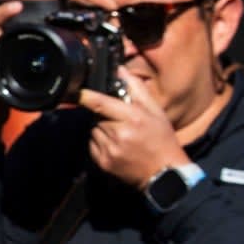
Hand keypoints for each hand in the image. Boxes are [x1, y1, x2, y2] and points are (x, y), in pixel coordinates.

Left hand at [77, 67, 189, 188]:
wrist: (164, 173)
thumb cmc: (162, 140)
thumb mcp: (155, 111)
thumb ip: (136, 89)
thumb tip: (120, 70)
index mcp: (132, 119)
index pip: (101, 104)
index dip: (87, 97)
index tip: (79, 93)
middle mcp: (118, 134)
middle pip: (96, 116)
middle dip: (104, 115)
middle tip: (119, 120)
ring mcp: (109, 150)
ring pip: (93, 130)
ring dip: (101, 128)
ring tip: (120, 134)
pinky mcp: (102, 162)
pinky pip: (92, 144)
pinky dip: (100, 142)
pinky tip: (116, 145)